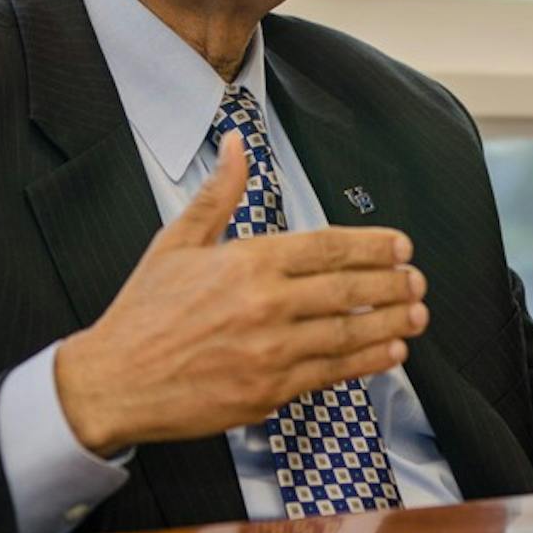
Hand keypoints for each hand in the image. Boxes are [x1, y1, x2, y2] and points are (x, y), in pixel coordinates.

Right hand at [53, 133, 428, 454]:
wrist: (113, 380)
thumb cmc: (144, 311)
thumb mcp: (176, 240)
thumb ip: (218, 193)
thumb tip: (235, 142)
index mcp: (247, 260)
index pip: (328, 246)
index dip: (373, 245)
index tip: (402, 246)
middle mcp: (265, 303)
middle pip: (348, 288)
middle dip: (392, 283)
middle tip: (419, 281)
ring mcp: (270, 350)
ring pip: (348, 332)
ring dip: (390, 322)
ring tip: (417, 315)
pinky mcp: (269, 390)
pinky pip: (331, 373)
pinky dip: (367, 362)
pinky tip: (390, 353)